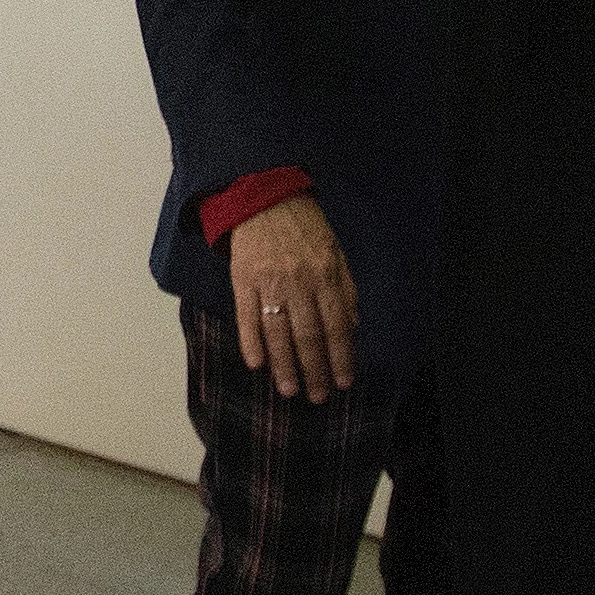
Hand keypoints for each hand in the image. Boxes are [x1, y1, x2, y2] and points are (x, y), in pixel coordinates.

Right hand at [224, 194, 359, 403]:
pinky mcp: (242, 280)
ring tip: (289, 391)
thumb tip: (352, 328)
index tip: (344, 382)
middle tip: (317, 397)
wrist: (265, 197)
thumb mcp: (336, 253)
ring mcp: (268, 282)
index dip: (341, 357)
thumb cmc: (305, 228)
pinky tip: (256, 365)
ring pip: (277, 333)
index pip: (336, 325)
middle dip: (314, 370)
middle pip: (308, 335)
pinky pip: (246, 318)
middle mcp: (299, 282)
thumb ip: (345, 291)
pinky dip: (250, 342)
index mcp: (326, 275)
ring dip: (284, 366)